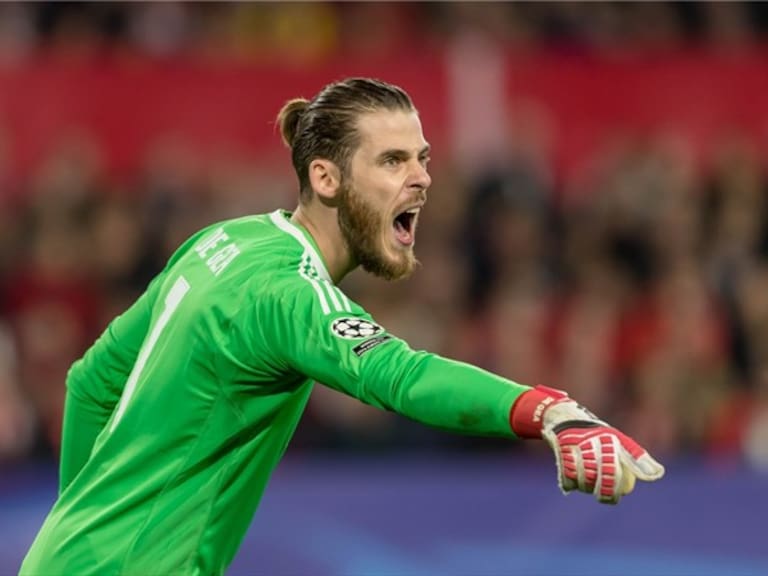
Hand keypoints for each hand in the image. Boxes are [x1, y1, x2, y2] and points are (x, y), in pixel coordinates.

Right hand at [511, 386, 664, 503]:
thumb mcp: (619, 441)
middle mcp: (596, 442)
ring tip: (586, 484)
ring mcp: (578, 445)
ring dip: (585, 486)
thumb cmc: (597, 435)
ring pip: (585, 480)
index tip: (622, 491)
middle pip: (603, 477)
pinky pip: (567, 477)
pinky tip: (570, 483)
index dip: (622, 483)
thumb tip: (658, 474)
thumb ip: (637, 459)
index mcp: (612, 440)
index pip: (623, 466)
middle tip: (605, 497)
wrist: (564, 418)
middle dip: (605, 490)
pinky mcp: (562, 450)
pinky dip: (568, 483)